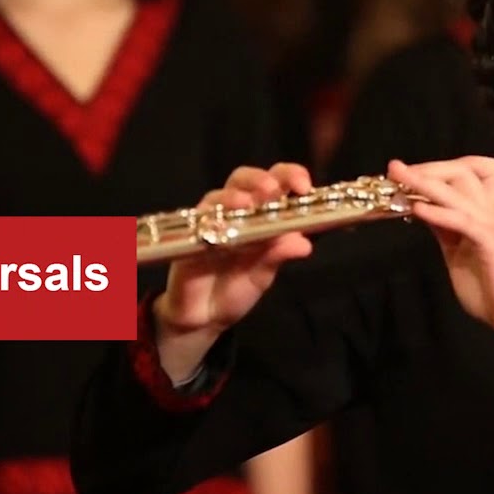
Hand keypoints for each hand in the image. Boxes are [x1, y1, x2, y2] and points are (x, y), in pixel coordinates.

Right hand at [155, 163, 313, 337]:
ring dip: (233, 196)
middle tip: (272, 188)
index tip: (304, 186)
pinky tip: (220, 227)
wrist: (204, 318)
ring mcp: (209, 221)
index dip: (289, 176)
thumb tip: (304, 244)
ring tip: (246, 203)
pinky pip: (196, 224)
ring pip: (217, 196)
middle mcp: (234, 212)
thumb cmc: (235, 289)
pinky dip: (210, 222)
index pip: (275, 182)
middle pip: (242, 179)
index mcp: (260, 214)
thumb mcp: (263, 275)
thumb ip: (278, 256)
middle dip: (259, 178)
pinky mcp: (188, 238)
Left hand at [387, 156, 493, 338]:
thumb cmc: (493, 290)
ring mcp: (491, 226)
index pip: (461, 177)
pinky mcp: (492, 242)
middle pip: (461, 173)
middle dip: (427, 168)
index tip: (401, 173)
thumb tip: (422, 211)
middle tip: (396, 168)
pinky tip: (419, 209)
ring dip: (426, 182)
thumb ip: (444, 231)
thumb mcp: (457, 254)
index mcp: (481, 215)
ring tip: (400, 176)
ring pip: (459, 191)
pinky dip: (439, 212)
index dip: (431, 171)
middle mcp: (488, 213)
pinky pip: (464, 221)